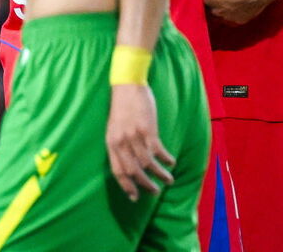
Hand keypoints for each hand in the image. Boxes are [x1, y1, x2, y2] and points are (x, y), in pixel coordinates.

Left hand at [106, 84, 174, 200]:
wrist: (127, 85)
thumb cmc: (121, 106)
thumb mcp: (114, 127)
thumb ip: (119, 144)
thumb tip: (130, 163)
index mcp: (111, 142)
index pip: (117, 171)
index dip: (126, 186)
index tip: (134, 197)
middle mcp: (121, 142)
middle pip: (133, 171)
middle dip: (145, 185)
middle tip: (154, 192)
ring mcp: (134, 136)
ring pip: (147, 164)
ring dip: (160, 175)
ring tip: (168, 180)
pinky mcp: (147, 130)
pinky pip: (158, 151)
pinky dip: (166, 159)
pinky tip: (171, 162)